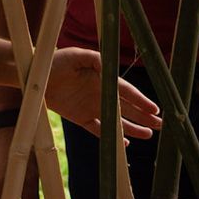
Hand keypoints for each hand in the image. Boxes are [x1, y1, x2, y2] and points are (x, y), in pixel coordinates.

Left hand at [42, 48, 162, 139]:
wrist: (37, 76)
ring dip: (133, 128)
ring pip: (116, 121)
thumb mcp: (76, 55)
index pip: (126, 92)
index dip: (140, 101)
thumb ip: (95, 60)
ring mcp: (91, 107)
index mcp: (102, 78)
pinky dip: (111, 137)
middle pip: (127, 108)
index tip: (154, 109)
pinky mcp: (80, 118)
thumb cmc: (56, 61)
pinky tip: (125, 143)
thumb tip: (111, 66)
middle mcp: (100, 94)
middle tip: (161, 124)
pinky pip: (98, 130)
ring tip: (149, 135)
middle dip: (144, 116)